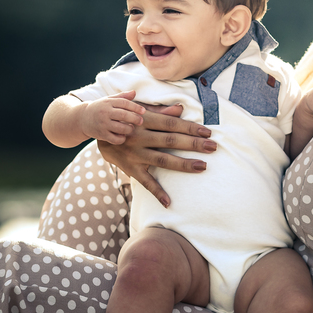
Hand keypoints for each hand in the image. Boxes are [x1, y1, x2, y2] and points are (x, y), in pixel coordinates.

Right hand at [79, 91, 146, 144]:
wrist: (82, 118)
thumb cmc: (100, 108)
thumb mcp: (108, 100)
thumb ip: (122, 96)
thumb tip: (134, 92)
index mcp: (108, 102)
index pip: (124, 103)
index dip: (135, 107)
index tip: (143, 111)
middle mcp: (105, 112)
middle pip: (124, 115)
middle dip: (134, 118)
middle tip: (140, 121)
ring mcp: (102, 124)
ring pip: (121, 128)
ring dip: (129, 129)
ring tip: (130, 128)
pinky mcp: (101, 135)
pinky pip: (115, 139)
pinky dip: (121, 138)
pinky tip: (122, 136)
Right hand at [97, 103, 216, 207]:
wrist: (100, 131)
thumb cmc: (126, 119)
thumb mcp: (139, 111)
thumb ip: (160, 111)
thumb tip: (180, 109)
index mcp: (145, 120)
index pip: (171, 124)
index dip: (190, 128)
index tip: (208, 132)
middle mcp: (140, 137)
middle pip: (170, 140)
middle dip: (193, 144)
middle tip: (213, 147)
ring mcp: (135, 154)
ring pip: (162, 159)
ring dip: (183, 164)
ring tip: (202, 166)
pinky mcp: (130, 168)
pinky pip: (145, 182)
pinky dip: (156, 192)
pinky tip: (168, 202)